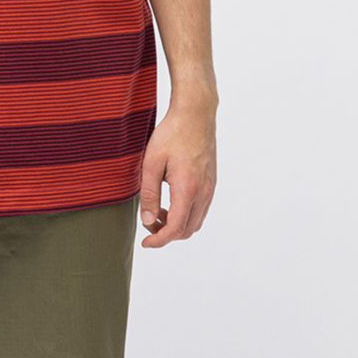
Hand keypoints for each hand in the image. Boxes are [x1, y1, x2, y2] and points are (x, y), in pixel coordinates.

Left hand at [138, 99, 216, 247]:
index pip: (175, 229)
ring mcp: (210, 187)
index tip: (145, 244)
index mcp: (188, 189)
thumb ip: (148, 193)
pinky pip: (201, 208)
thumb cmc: (171, 134)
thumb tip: (147, 221)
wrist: (195, 114)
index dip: (159, 240)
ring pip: (196, 221)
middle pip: (187, 230)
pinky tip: (170, 200)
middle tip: (147, 222)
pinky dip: (185, 213)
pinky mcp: (212, 181)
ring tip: (156, 210)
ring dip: (177, 224)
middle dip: (167, 233)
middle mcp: (203, 192)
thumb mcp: (151, 162)